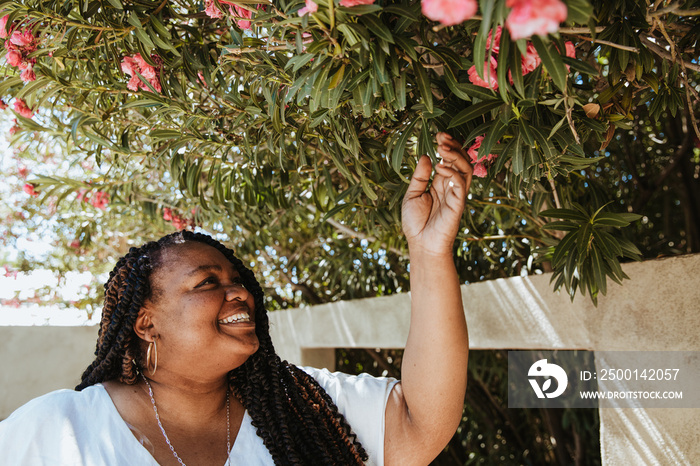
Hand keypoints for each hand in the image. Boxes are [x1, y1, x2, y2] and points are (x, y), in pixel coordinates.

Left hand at [401, 132, 472, 255]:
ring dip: (456, 156)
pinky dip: (453, 172)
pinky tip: (439, 167)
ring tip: (441, 148)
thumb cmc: (415, 223)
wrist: (420, 245)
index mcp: (441, 183)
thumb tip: (425, 156)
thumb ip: (419, 176)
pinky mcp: (458, 204)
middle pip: (461, 160)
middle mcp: (451, 187)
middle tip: (442, 137)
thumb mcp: (412, 195)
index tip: (438, 135)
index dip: (447, 147)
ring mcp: (456, 195)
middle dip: (454, 146)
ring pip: (466, 169)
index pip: (450, 160)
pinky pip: (461, 184)